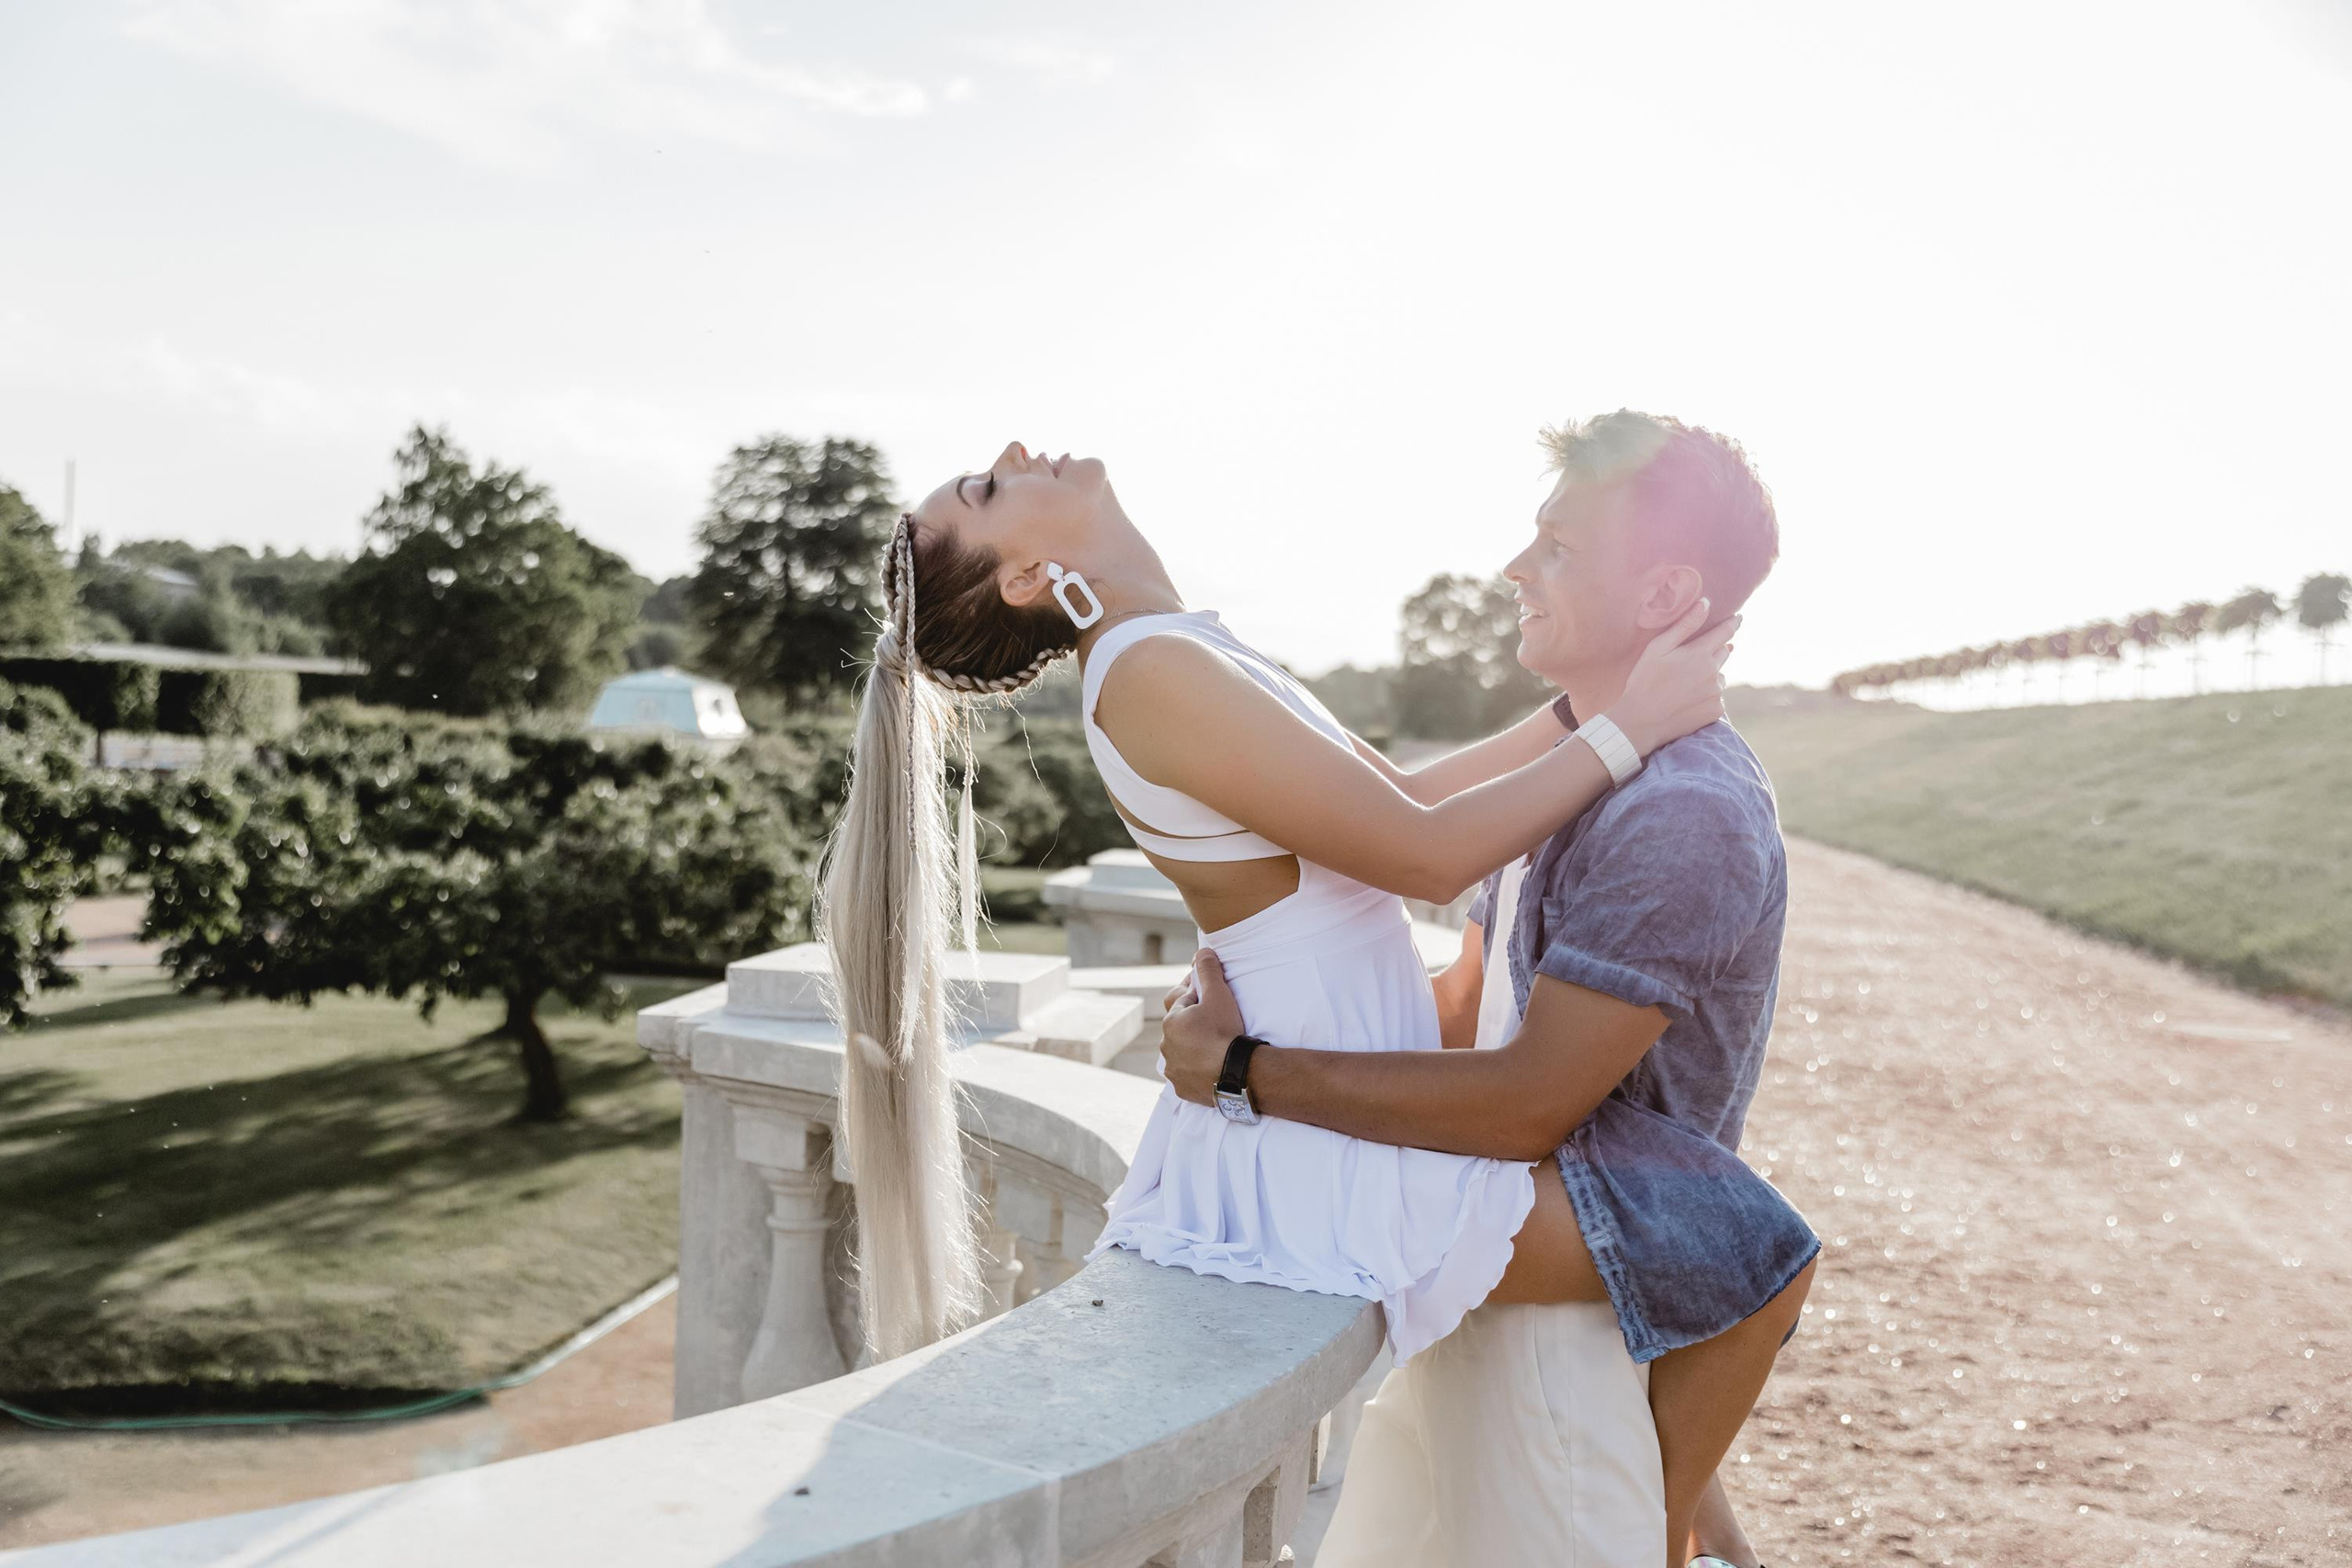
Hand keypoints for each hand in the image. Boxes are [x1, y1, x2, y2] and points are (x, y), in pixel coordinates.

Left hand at [1159, 949, 1244, 1106]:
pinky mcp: (1183, 1088)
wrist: (1236, 1075)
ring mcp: (1174, 1070)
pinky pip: (1188, 1075)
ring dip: (1194, 1047)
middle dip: (1194, 1021)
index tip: (1210, 991)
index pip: (1183, 999)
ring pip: (1182, 1052)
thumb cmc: (1225, 1031)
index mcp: (1171, 1021)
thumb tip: (1202, 951)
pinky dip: (1197, 1070)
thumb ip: (1209, 971)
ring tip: (1215, 1045)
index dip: (1197, 993)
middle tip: (1216, 1020)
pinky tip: (1212, 1067)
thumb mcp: (1219, 995)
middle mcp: (1166, 1046)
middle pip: (1181, 1027)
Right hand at [1606, 598, 1739, 755]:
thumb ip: (1684, 625)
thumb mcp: (1658, 648)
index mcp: (1700, 654)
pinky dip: (1707, 694)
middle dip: (1714, 650)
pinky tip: (1688, 699)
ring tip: (1685, 683)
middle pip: (1723, 653)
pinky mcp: (1715, 711)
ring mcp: (1716, 693)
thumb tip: (1705, 603)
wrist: (1640, 722)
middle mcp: (1713, 672)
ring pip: (1719, 676)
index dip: (1733, 623)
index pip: (1725, 632)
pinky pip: (1717, 696)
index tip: (1738, 618)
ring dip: (1710, 674)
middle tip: (1693, 658)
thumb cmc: (1644, 681)